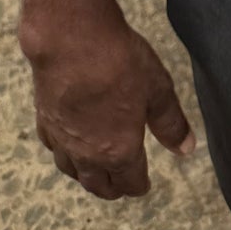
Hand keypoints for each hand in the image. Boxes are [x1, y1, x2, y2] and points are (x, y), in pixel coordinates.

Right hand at [23, 13, 193, 198]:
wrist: (70, 41)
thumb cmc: (120, 63)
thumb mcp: (158, 90)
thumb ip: (170, 123)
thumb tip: (186, 149)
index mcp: (119, 152)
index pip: (130, 183)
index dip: (140, 186)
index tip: (144, 185)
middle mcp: (87, 155)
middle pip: (98, 186)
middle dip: (112, 188)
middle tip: (120, 185)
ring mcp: (62, 140)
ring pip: (72, 171)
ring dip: (85, 175)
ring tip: (94, 170)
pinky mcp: (44, 121)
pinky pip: (54, 148)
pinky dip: (63, 152)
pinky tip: (66, 142)